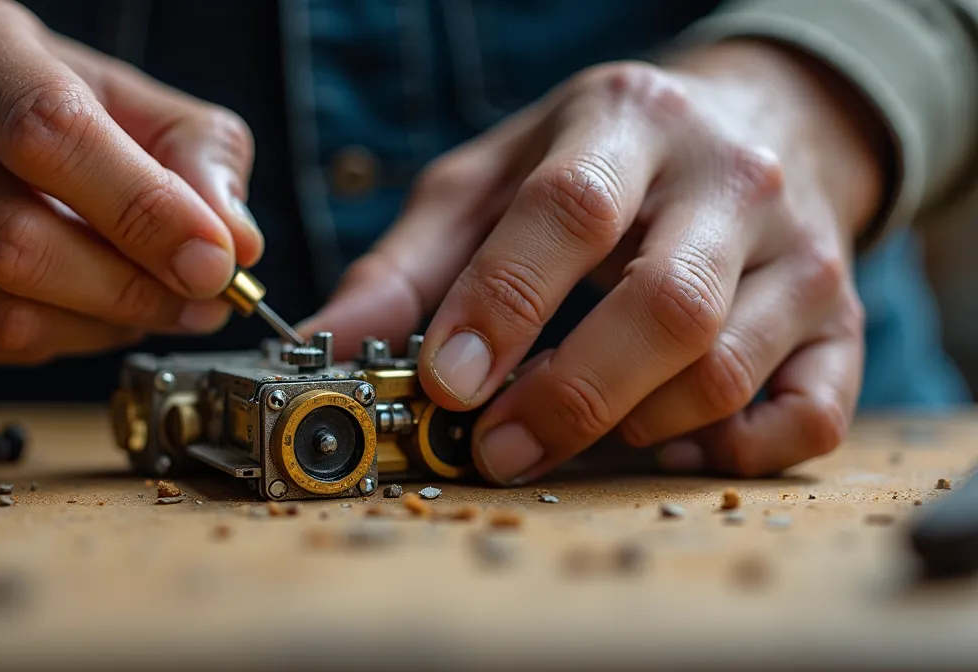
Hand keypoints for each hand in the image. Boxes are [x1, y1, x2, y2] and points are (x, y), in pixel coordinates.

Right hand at [0, 0, 261, 362]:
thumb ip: (193, 154)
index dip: (145, 209)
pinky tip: (79, 309)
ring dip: (103, 324)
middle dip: (133, 286)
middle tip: (199, 297)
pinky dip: (56, 341)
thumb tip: (235, 242)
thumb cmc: (23, 103)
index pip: (51, 135)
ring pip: (1, 312)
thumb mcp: (118, 95)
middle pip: (18, 241)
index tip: (215, 261)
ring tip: (150, 302)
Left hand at [305, 40, 887, 481]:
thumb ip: (409, 262)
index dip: (504, 304)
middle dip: (569, 395)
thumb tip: (331, 349)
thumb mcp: (493, 180)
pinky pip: (810, 414)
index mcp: (628, 123)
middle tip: (495, 448)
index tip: (446, 381)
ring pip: (729, 370)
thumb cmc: (599, 160)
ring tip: (567, 431)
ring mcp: (802, 252)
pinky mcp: (843, 319)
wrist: (754, 119)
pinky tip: (669, 444)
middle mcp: (730, 180)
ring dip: (632, 427)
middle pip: (666, 307)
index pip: (570, 212)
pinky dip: (733, 452)